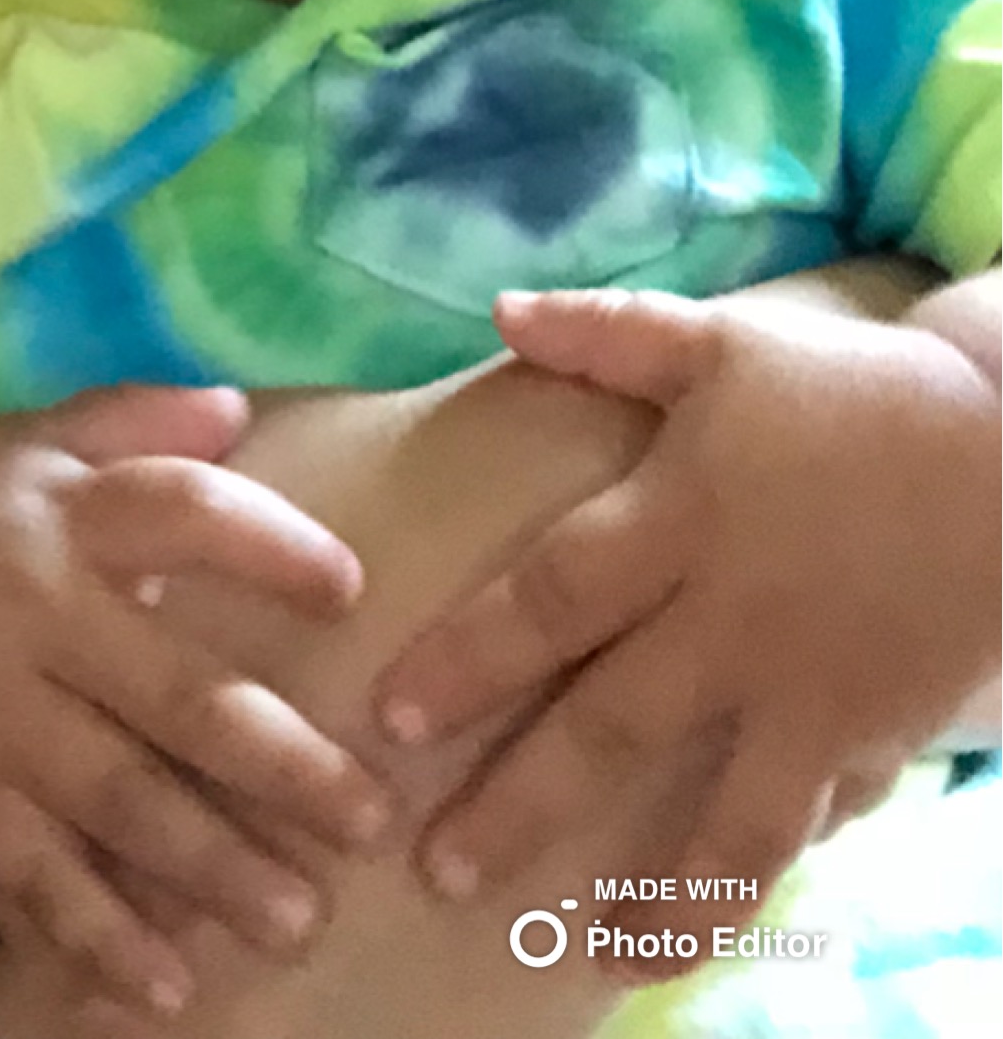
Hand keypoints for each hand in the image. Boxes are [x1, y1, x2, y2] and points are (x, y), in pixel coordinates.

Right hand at [0, 384, 391, 1014]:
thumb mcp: (27, 440)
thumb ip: (132, 419)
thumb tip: (239, 407)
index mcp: (66, 509)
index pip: (183, 510)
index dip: (269, 544)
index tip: (352, 590)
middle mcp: (37, 609)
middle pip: (175, 691)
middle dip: (279, 763)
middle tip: (369, 818)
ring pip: (118, 799)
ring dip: (212, 866)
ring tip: (295, 918)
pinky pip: (33, 871)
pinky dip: (96, 933)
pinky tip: (163, 988)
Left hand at [372, 288, 1001, 952]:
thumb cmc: (846, 396)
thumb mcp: (722, 345)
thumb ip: (607, 333)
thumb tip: (498, 308)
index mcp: (681, 522)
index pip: (551, 599)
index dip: (471, 658)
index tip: (391, 715)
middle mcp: (734, 623)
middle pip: (612, 728)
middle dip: (520, 805)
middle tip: (440, 869)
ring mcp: (809, 696)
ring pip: (726, 822)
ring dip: (655, 897)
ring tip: (593, 956)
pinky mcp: (873, 739)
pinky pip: (809, 830)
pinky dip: (762, 886)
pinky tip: (706, 932)